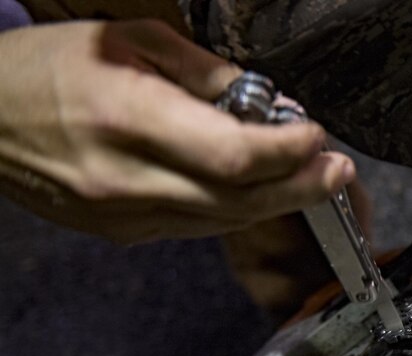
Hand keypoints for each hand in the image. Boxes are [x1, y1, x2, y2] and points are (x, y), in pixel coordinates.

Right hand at [0, 20, 354, 242]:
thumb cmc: (47, 68)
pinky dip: (235, 209)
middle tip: (339, 171)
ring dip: (276, 201)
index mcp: (127, 118)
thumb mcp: (128, 41)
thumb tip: (263, 101)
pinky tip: (258, 190)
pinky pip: (196, 226)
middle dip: (302, 186)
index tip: (316, 136)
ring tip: (310, 177)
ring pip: (224, 219)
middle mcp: (127, 178)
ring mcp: (124, 214)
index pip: (235, 155)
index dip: (288, 151)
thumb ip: (204, 73)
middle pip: (241, 199)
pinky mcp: (122, 231)